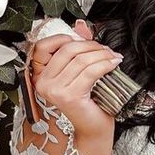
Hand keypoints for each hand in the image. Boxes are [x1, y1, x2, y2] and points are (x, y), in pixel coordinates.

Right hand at [29, 19, 122, 141]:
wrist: (93, 128)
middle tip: (106, 49)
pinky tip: (113, 64)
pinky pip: (90, 72)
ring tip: (113, 57)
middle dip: (90, 45)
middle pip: (67, 50)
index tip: (84, 40)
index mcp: (40, 76)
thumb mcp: (79, 73)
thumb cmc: (87, 103)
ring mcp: (55, 90)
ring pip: (81, 60)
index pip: (43, 46)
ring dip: (101, 54)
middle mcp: (43, 83)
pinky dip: (105, 64)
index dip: (64, 38)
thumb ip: (78, 50)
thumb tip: (81, 25)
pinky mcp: (70, 96)